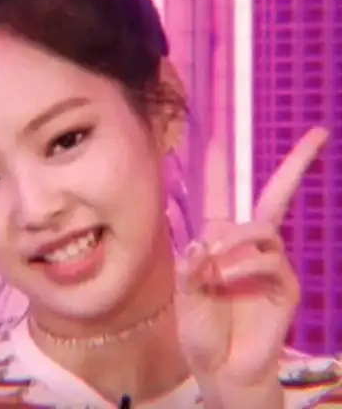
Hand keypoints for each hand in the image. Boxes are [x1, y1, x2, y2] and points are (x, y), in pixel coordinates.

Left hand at [174, 127, 328, 394]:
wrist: (221, 369)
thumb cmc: (201, 328)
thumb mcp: (185, 295)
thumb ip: (191, 269)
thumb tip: (202, 243)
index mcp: (220, 240)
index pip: (223, 195)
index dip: (222, 166)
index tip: (220, 133)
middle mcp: (248, 245)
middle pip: (275, 196)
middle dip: (296, 165)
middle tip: (317, 134)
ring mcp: (270, 264)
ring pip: (262, 229)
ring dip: (236, 240)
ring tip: (214, 267)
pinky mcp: (285, 286)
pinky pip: (269, 262)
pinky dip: (244, 267)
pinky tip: (226, 280)